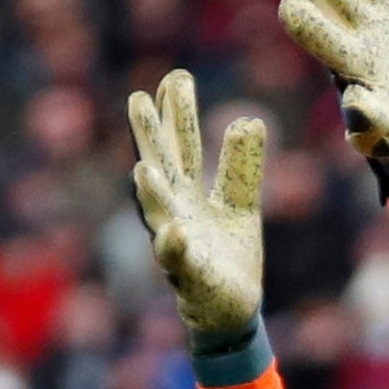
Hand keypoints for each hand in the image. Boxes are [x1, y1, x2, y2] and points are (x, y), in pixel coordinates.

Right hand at [125, 70, 266, 344]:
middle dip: (151, 139)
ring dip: (151, 193)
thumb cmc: (228, 256)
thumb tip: (249, 120)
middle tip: (139, 98)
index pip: (181, 148)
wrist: (230, 311)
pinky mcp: (189, 279)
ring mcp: (177, 246)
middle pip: (162, 171)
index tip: (176, 77)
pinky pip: (179, 263)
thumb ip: (241, 167)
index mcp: (188, 195)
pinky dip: (174, 247)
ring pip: (160, 215)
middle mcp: (175, 215)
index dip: (178, 116)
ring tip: (144, 168)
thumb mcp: (241, 205)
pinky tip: (174, 231)